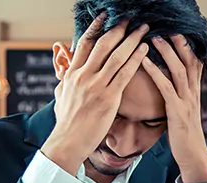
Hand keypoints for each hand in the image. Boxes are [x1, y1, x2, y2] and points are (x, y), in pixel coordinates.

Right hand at [41, 15, 150, 175]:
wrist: (68, 141)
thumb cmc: (67, 121)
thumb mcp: (61, 94)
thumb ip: (65, 76)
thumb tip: (64, 64)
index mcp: (73, 73)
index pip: (85, 43)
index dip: (95, 27)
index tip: (105, 16)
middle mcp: (83, 75)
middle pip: (102, 44)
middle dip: (118, 29)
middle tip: (131, 18)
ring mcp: (96, 86)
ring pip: (116, 56)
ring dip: (131, 40)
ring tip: (143, 29)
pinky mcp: (108, 98)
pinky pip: (124, 74)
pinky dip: (135, 60)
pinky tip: (145, 50)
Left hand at [141, 35, 206, 182]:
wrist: (193, 155)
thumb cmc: (184, 134)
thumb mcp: (184, 110)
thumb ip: (179, 94)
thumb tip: (169, 82)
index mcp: (194, 91)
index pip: (194, 62)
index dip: (186, 45)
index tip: (175, 30)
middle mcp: (193, 92)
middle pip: (189, 60)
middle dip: (178, 42)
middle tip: (165, 26)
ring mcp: (187, 101)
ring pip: (179, 69)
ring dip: (167, 52)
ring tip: (154, 38)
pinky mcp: (177, 111)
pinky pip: (166, 87)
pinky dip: (156, 72)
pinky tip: (145, 61)